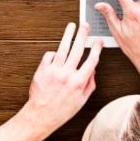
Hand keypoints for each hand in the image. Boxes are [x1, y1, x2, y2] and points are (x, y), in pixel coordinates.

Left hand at [18, 22, 101, 137]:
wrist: (41, 115)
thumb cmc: (62, 110)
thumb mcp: (82, 100)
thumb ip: (89, 84)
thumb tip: (93, 70)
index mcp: (79, 82)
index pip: (91, 60)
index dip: (96, 49)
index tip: (98, 41)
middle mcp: (67, 74)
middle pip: (77, 49)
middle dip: (83, 35)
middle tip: (85, 25)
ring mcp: (53, 71)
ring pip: (62, 48)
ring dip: (68, 35)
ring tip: (71, 26)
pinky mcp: (42, 70)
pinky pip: (49, 55)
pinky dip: (54, 52)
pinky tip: (57, 51)